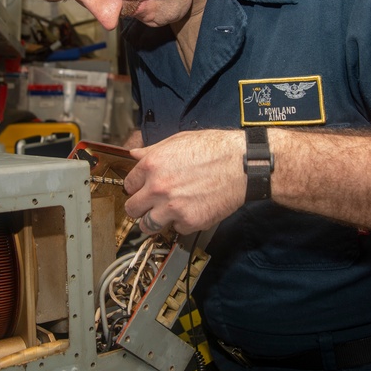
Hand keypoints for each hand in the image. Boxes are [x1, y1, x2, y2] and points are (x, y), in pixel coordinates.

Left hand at [123, 129, 246, 233]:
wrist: (242, 164)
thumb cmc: (215, 149)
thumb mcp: (178, 141)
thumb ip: (152, 151)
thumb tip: (135, 154)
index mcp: (152, 165)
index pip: (128, 185)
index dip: (135, 188)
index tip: (141, 190)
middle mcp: (158, 188)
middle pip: (132, 209)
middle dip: (139, 207)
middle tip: (149, 206)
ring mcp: (172, 207)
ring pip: (148, 226)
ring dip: (154, 221)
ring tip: (164, 215)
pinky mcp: (189, 221)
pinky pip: (176, 229)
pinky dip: (182, 224)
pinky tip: (190, 211)